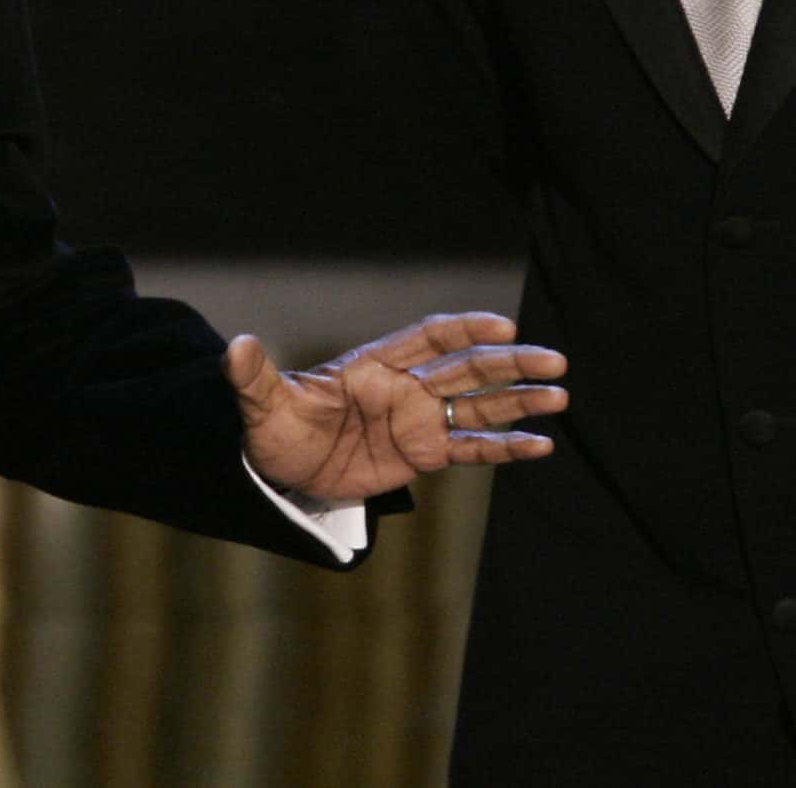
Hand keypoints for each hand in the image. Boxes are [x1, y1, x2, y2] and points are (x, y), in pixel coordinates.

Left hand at [226, 312, 566, 505]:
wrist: (279, 471)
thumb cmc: (273, 430)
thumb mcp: (261, 407)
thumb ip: (254, 377)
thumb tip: (235, 346)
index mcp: (374, 366)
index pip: (428, 338)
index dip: (465, 328)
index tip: (503, 324)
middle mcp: (405, 388)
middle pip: (466, 368)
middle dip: (509, 362)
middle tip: (554, 360)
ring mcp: (417, 420)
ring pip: (478, 405)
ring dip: (518, 400)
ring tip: (560, 396)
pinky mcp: (422, 455)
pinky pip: (471, 448)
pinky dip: (505, 447)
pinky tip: (540, 446)